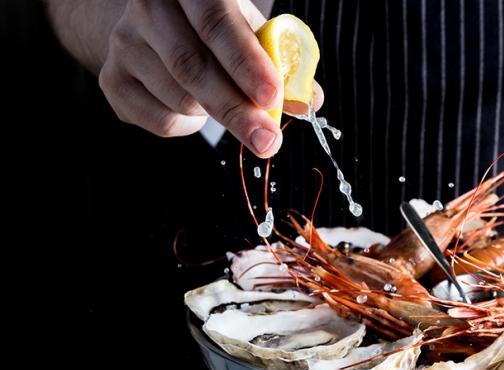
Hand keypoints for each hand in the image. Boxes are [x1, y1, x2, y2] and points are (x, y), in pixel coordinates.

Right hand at [97, 0, 321, 156]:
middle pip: (193, 67)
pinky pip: (163, 121)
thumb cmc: (215, 32)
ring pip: (181, 99)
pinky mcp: (113, 80)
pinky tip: (194, 107)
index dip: (246, 63)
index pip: (216, 23)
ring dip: (215, 114)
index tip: (273, 97)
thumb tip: (309, 100)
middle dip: (237, 110)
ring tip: (225, 101)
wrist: (155, 30)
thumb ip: (281, 64)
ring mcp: (124, 43)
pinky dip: (190, 126)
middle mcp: (147, 6)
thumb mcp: (250, 33)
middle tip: (268, 141)